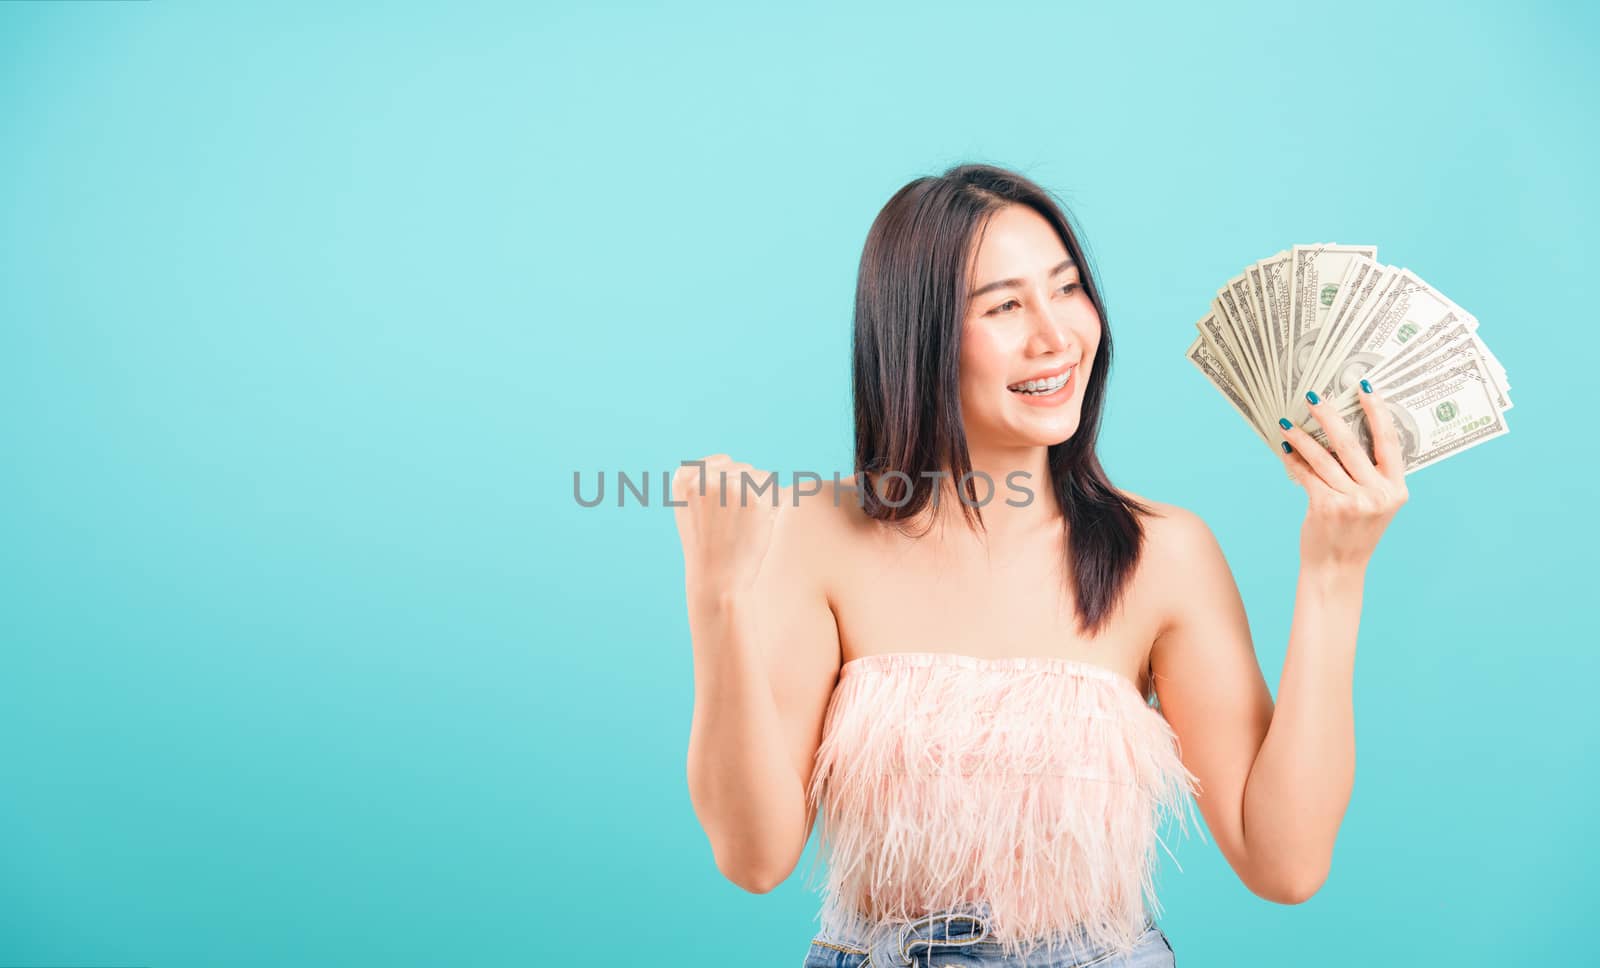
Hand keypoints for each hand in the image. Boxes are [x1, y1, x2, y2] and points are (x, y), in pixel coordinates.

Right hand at [671, 454, 782, 598]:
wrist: (717, 579)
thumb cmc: (706, 547)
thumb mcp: (689, 510)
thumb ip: (699, 483)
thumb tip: (723, 461)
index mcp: (684, 479)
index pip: (719, 461)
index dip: (727, 483)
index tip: (721, 509)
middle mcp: (705, 478)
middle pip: (740, 468)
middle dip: (744, 490)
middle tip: (733, 522)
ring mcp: (730, 486)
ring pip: (758, 475)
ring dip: (759, 496)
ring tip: (743, 524)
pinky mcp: (754, 497)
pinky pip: (772, 487)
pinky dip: (771, 504)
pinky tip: (757, 524)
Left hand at [1277, 388, 1408, 570]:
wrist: (1337, 569)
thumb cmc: (1353, 533)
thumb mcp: (1374, 505)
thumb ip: (1367, 475)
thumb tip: (1339, 434)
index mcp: (1396, 489)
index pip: (1389, 442)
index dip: (1377, 412)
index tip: (1365, 389)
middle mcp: (1378, 494)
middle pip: (1350, 444)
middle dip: (1328, 416)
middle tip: (1313, 396)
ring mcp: (1353, 501)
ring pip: (1323, 458)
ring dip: (1301, 438)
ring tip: (1285, 422)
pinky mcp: (1327, 506)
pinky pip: (1307, 475)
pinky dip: (1293, 461)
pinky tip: (1284, 449)